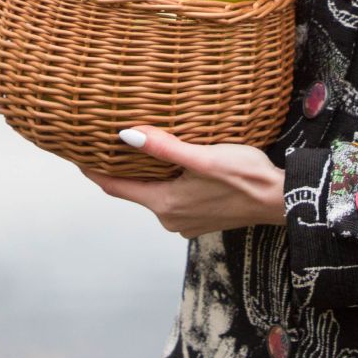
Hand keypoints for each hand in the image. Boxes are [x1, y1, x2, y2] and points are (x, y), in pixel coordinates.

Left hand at [80, 126, 286, 238]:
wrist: (281, 199)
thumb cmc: (246, 176)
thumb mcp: (203, 157)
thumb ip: (163, 148)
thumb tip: (126, 137)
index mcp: (166, 205)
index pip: (116, 188)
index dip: (93, 171)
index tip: (76, 154)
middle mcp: (171, 218)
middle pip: (133, 191)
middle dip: (119, 169)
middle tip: (103, 144)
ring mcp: (186, 221)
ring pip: (154, 194)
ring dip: (145, 175)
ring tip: (136, 149)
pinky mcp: (201, 217)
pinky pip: (172, 198)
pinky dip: (164, 182)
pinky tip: (170, 164)